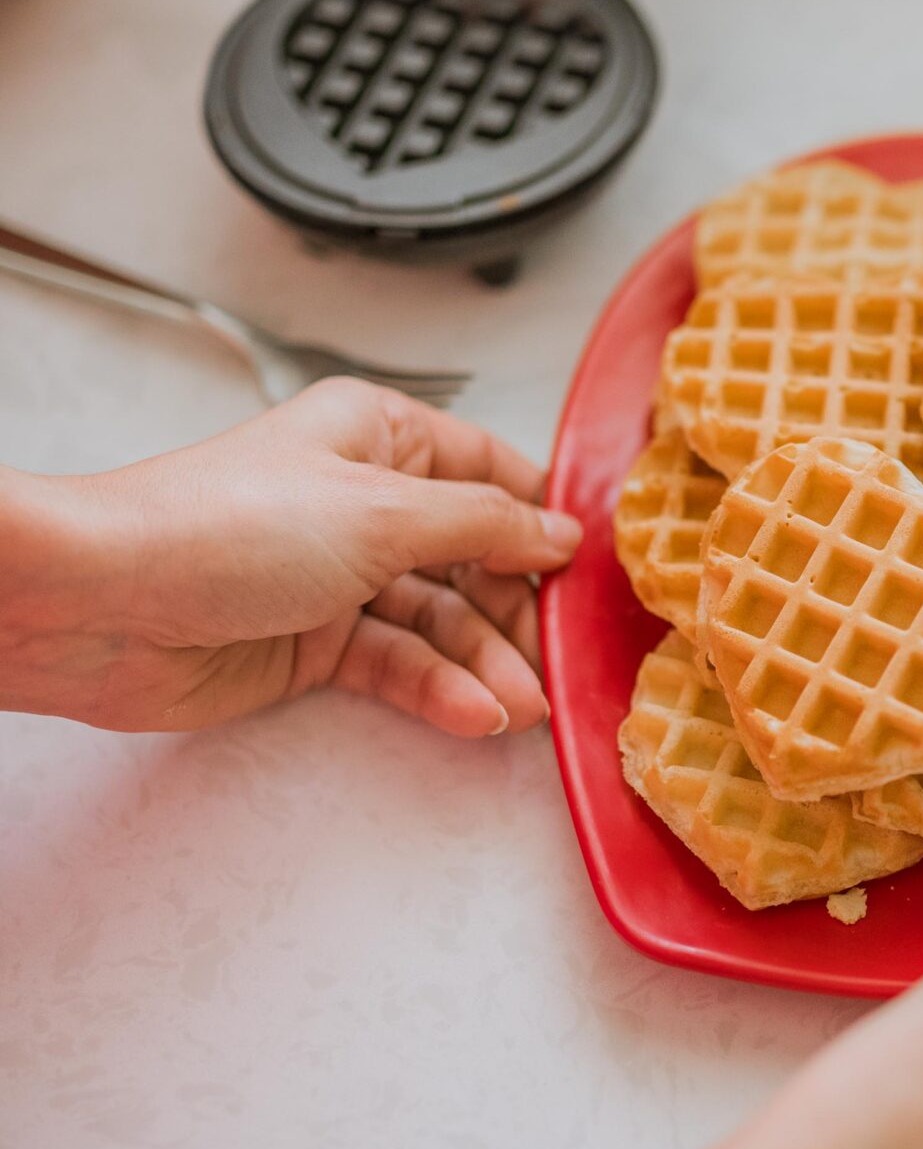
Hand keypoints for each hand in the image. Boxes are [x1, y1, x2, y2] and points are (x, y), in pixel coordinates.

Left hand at [0, 379, 580, 736]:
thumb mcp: (380, 511)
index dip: (543, 518)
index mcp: (379, 435)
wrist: (103, 604)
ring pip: (443, 621)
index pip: (491, 470)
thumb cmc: (224, 527)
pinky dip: (440, 690)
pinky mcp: (314, 643)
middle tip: (562, 658)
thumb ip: (483, 525)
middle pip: (475, 556)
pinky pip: (399, 665)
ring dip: (487, 664)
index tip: (593, 570)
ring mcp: (339, 575)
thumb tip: (559, 532)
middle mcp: (363, 500)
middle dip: (520, 609)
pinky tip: (474, 714)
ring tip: (523, 707)